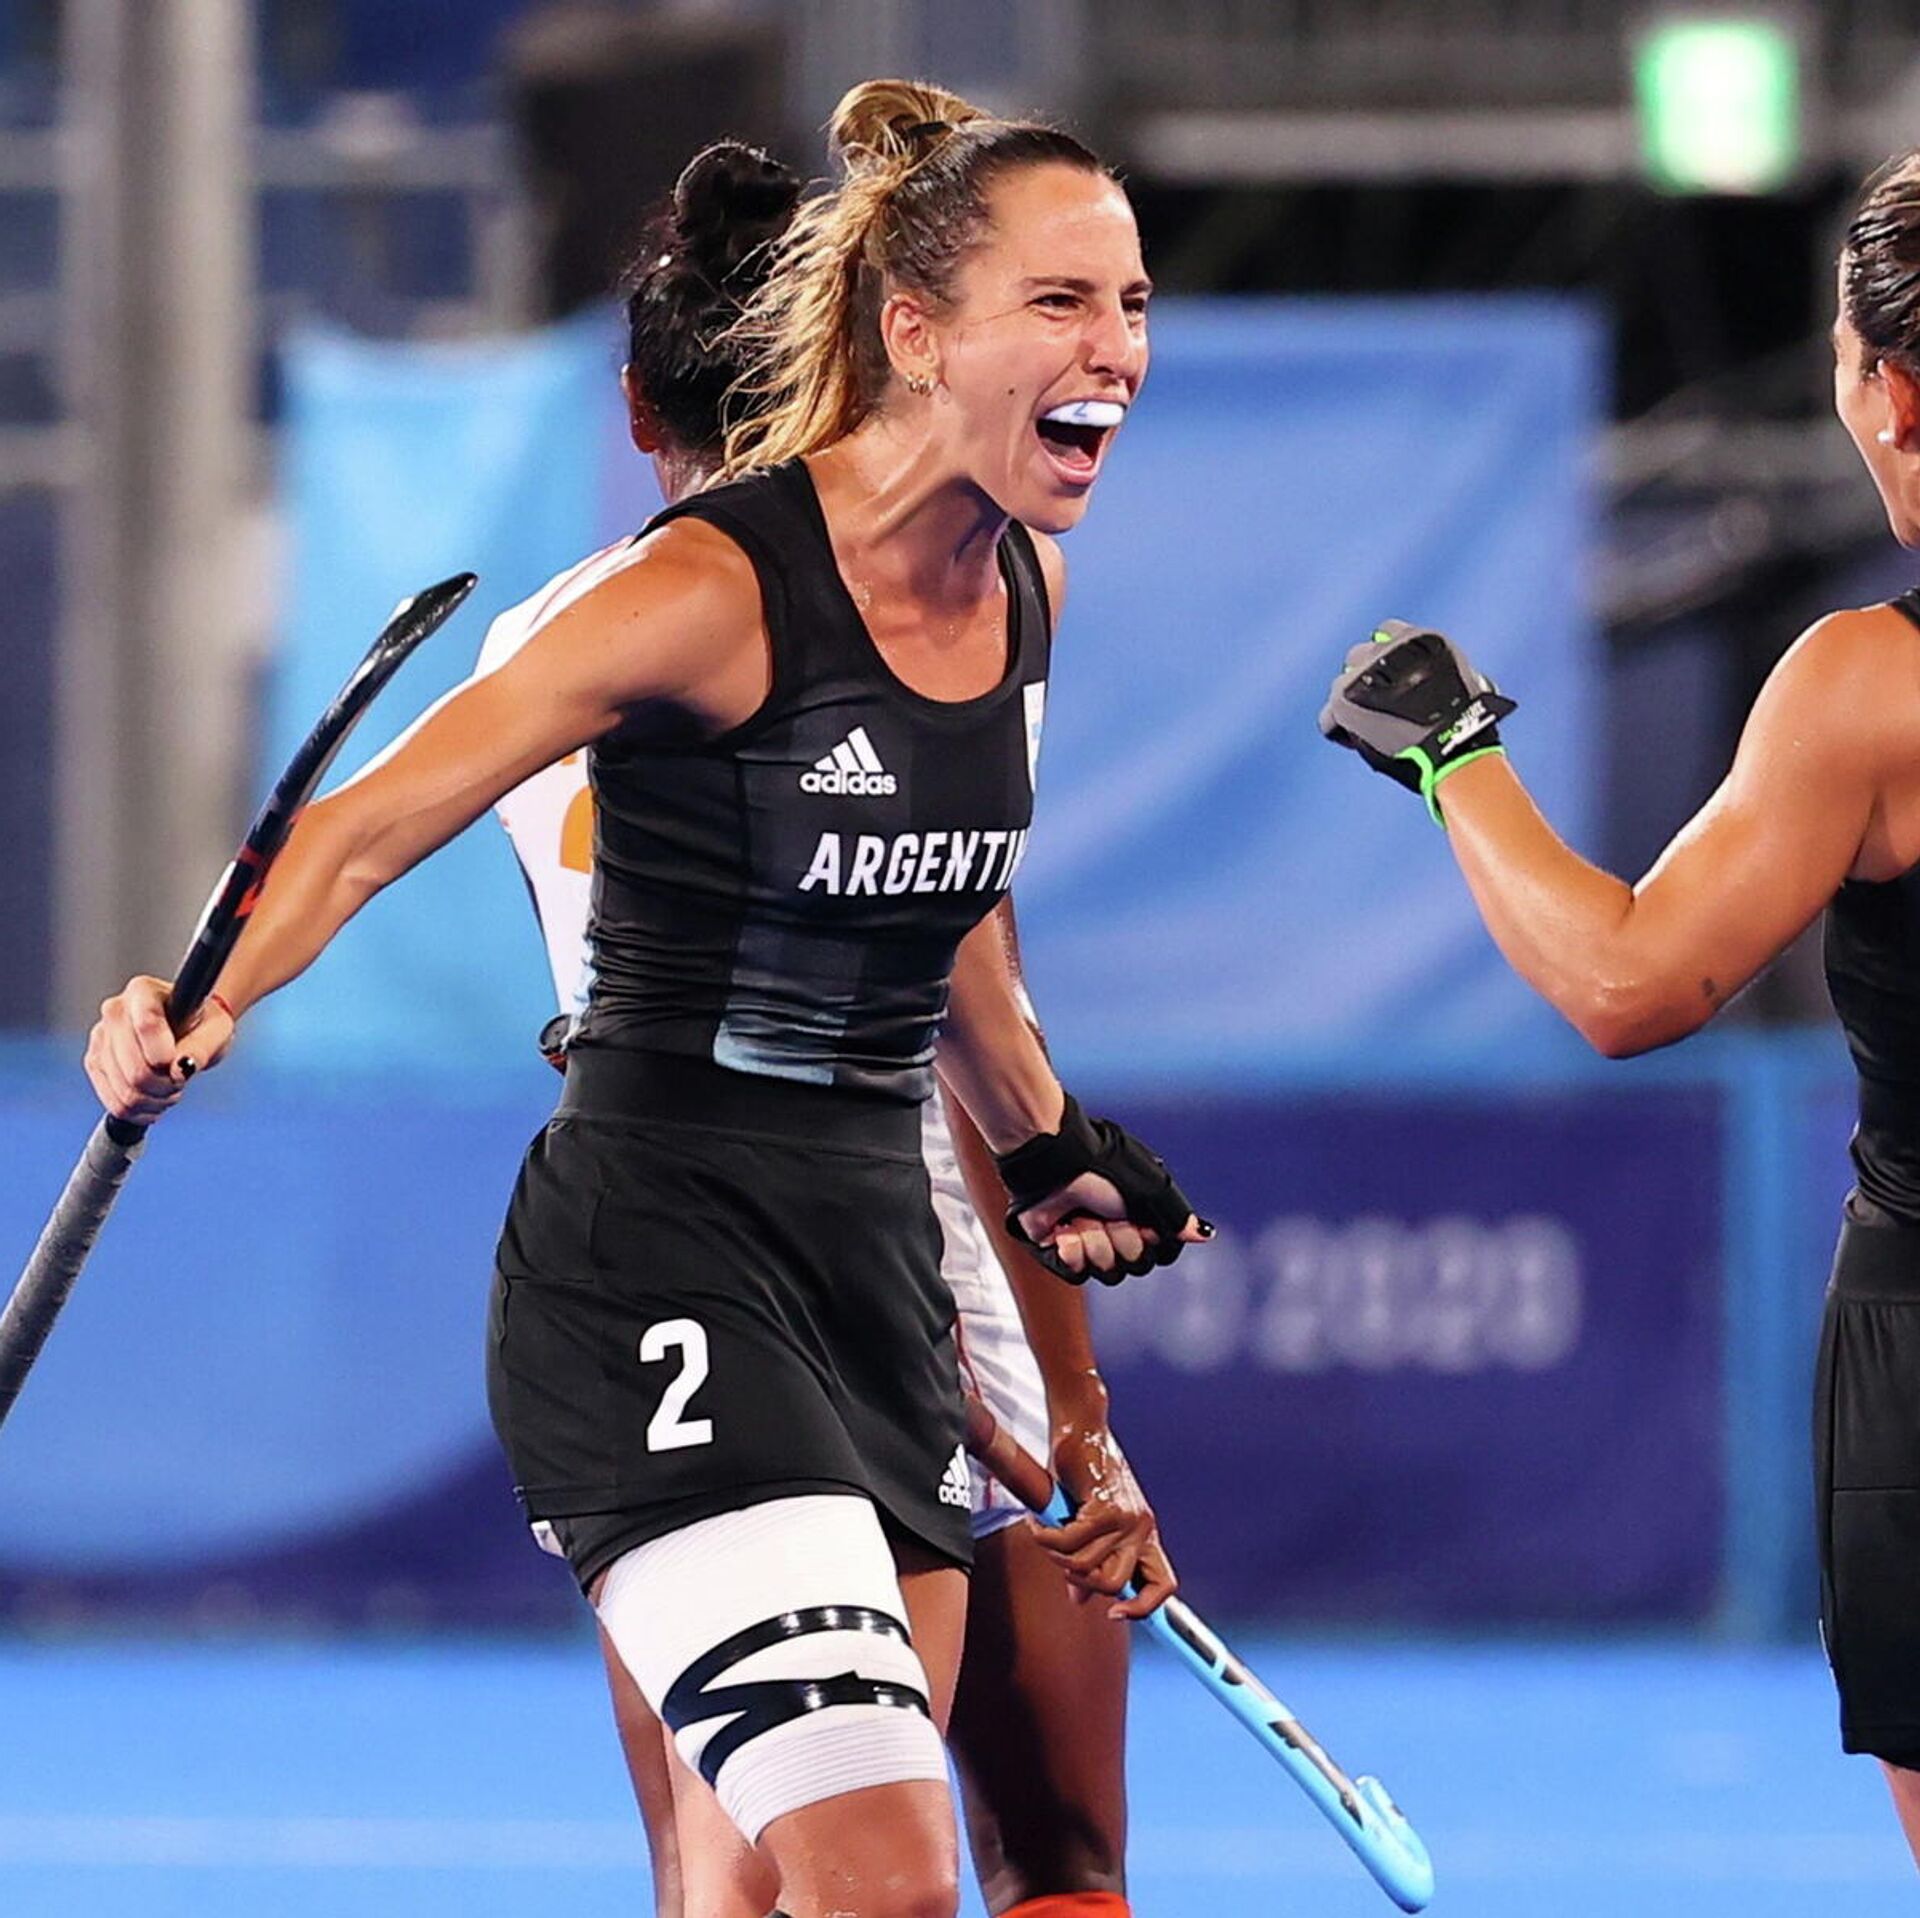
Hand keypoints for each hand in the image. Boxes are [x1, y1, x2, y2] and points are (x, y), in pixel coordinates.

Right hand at [85, 976, 235, 1122]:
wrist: (187, 1028)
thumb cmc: (202, 1024)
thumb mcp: (217, 1030)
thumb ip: (202, 1047)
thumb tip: (181, 1068)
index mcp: (143, 991)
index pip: (147, 1025)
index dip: (165, 1055)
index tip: (184, 1066)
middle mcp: (114, 1010)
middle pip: (135, 1068)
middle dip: (166, 1085)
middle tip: (182, 1079)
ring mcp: (100, 1038)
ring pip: (125, 1090)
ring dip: (156, 1099)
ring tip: (171, 1087)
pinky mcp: (94, 1062)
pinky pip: (114, 1103)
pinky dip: (140, 1110)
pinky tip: (155, 1098)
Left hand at [996, 1093, 1210, 1283]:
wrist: (1054, 1162)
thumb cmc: (1103, 1168)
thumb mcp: (1151, 1189)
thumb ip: (1177, 1217)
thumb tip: (1206, 1235)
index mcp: (1141, 1214)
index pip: (1160, 1252)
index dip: (1152, 1242)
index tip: (1143, 1222)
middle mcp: (1116, 1228)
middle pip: (1136, 1265)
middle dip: (1122, 1241)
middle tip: (1107, 1214)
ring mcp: (1088, 1240)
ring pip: (1107, 1272)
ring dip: (1095, 1244)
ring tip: (1081, 1218)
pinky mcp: (1059, 1250)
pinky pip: (1076, 1274)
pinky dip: (1071, 1252)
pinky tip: (1064, 1231)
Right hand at [1033, 1405, 1176, 1619]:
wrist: (1082, 1428)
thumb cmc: (1083, 1470)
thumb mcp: (1089, 1519)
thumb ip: (1090, 1558)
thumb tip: (1080, 1599)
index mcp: (1144, 1533)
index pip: (1164, 1585)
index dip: (1144, 1609)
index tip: (1115, 1614)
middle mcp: (1141, 1528)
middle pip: (1114, 1585)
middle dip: (1079, 1580)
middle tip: (1058, 1558)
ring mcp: (1125, 1519)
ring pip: (1084, 1566)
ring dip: (1054, 1554)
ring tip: (1043, 1531)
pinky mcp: (1104, 1507)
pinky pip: (1068, 1542)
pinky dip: (1046, 1537)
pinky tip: (1038, 1522)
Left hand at [1319, 619, 1515, 822]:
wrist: (1452, 742)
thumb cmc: (1470, 726)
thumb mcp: (1469, 685)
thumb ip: (1446, 674)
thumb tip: (1449, 681)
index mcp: (1421, 638)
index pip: (1388, 632)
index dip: (1388, 658)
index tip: (1395, 682)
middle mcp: (1388, 647)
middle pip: (1360, 655)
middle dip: (1367, 679)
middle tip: (1378, 708)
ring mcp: (1363, 671)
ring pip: (1342, 683)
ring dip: (1353, 702)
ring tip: (1370, 727)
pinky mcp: (1344, 697)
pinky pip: (1328, 716)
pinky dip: (1339, 731)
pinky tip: (1357, 743)